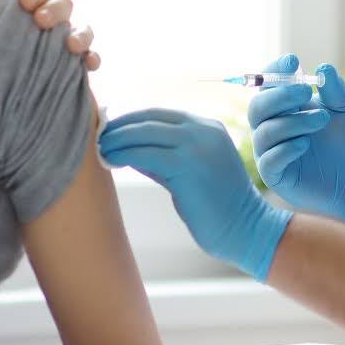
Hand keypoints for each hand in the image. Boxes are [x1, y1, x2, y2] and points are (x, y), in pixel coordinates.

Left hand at [0, 0, 100, 71]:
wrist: (2, 88)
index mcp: (36, 7)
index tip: (24, 0)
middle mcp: (56, 21)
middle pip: (65, 5)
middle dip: (55, 10)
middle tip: (40, 21)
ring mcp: (69, 42)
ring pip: (84, 30)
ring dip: (80, 35)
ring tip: (70, 45)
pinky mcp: (77, 66)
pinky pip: (91, 58)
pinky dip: (93, 59)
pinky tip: (88, 64)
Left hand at [97, 109, 291, 281]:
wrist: (246, 230)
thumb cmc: (216, 207)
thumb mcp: (190, 171)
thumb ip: (163, 156)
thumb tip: (125, 147)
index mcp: (208, 127)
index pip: (160, 114)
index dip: (132, 119)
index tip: (111, 128)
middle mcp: (204, 130)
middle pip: (150, 118)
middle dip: (120, 126)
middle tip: (98, 136)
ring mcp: (197, 145)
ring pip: (145, 132)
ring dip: (117, 139)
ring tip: (100, 148)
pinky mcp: (187, 165)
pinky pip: (146, 154)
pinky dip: (124, 154)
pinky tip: (111, 160)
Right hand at [247, 55, 344, 226]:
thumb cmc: (340, 142)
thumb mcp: (343, 111)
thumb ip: (335, 90)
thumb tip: (324, 67)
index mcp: (281, 107)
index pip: (266, 84)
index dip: (274, 71)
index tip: (292, 62)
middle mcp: (268, 126)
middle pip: (257, 106)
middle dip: (281, 96)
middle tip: (307, 91)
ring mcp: (268, 151)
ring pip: (266, 131)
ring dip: (294, 122)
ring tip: (322, 119)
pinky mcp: (273, 174)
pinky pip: (269, 159)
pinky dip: (287, 148)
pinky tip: (305, 144)